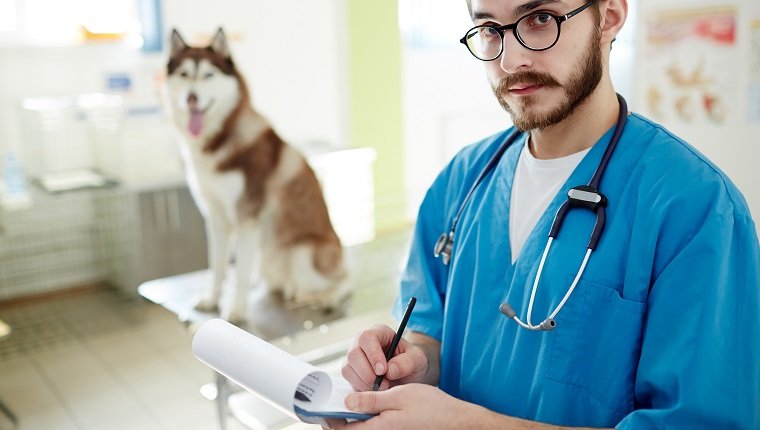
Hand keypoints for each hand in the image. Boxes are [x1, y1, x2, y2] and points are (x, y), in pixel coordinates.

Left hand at [328, 384, 474, 429]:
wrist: (456, 421)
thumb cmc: (432, 406)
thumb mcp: (399, 395)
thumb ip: (371, 399)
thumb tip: (348, 402)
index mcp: (379, 428)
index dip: (330, 420)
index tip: (323, 408)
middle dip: (338, 423)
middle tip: (332, 408)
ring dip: (351, 421)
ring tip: (347, 405)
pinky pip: (373, 429)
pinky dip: (364, 421)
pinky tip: (366, 408)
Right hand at [341, 325, 429, 390]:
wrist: (407, 374)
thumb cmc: (411, 362)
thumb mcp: (417, 359)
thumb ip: (407, 362)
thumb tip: (390, 370)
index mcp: (378, 332)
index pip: (367, 338)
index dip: (373, 354)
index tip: (383, 371)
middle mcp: (361, 343)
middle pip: (353, 354)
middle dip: (368, 373)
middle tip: (385, 385)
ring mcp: (354, 358)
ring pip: (347, 369)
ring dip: (364, 383)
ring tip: (382, 388)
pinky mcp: (351, 373)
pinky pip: (349, 382)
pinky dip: (361, 390)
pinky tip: (375, 391)